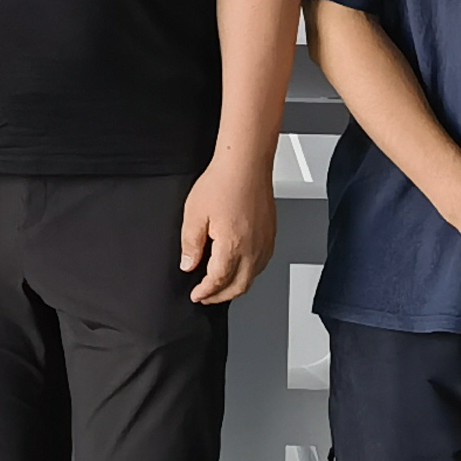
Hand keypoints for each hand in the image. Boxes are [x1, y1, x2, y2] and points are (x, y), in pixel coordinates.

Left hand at [177, 156, 274, 305]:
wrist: (246, 164)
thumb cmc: (222, 182)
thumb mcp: (194, 214)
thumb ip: (190, 244)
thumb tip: (188, 264)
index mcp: (233, 246)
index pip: (218, 281)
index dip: (205, 292)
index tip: (196, 295)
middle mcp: (254, 248)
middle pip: (239, 286)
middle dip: (221, 296)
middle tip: (206, 297)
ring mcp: (265, 242)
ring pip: (253, 277)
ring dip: (236, 286)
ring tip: (220, 286)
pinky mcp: (271, 234)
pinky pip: (261, 263)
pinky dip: (248, 273)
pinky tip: (239, 268)